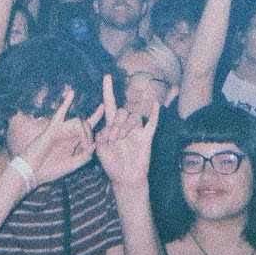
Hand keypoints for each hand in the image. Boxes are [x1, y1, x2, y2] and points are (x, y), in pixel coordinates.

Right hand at [18, 87, 104, 186]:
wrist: (32, 173)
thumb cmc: (50, 170)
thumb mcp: (72, 166)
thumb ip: (83, 157)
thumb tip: (93, 145)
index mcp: (73, 142)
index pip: (87, 126)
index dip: (97, 117)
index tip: (105, 108)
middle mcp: (68, 133)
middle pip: (85, 123)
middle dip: (90, 134)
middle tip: (88, 147)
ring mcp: (60, 130)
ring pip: (77, 122)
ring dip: (84, 132)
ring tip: (84, 146)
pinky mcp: (52, 130)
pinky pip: (59, 114)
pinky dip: (65, 104)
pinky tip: (72, 93)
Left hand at [94, 74, 158, 189]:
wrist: (125, 178)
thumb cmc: (112, 164)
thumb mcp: (100, 149)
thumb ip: (100, 136)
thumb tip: (107, 128)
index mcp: (112, 126)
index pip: (110, 104)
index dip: (108, 90)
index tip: (107, 76)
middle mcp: (125, 125)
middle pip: (122, 112)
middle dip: (115, 123)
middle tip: (112, 138)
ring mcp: (136, 131)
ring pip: (134, 117)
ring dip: (125, 126)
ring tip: (120, 138)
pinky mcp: (146, 138)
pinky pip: (152, 123)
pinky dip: (154, 114)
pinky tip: (155, 105)